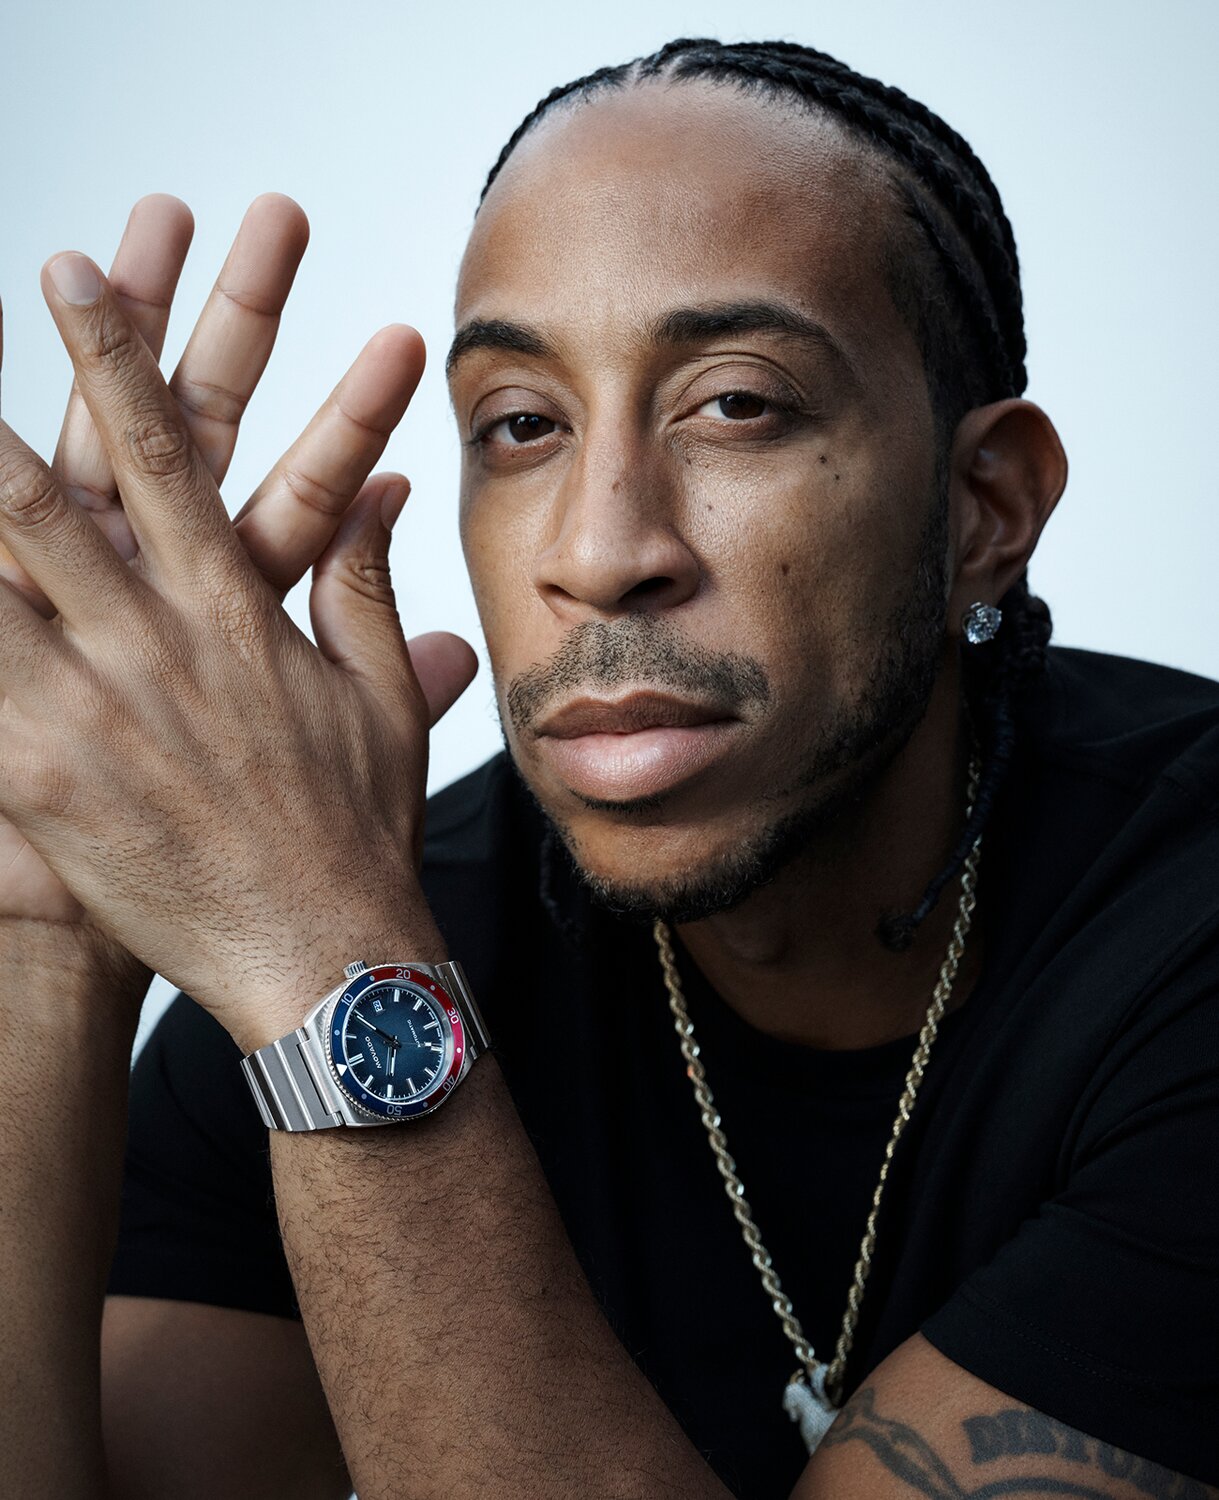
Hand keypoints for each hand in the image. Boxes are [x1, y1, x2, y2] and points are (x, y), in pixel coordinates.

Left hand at [0, 233, 475, 1045]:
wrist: (325, 954)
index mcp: (237, 613)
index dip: (115, 355)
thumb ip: (368, 586)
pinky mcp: (43, 781)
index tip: (72, 272)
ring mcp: (93, 709)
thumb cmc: (357, 830)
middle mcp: (157, 642)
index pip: (169, 455)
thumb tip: (380, 493)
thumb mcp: (381, 697)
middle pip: (48, 496)